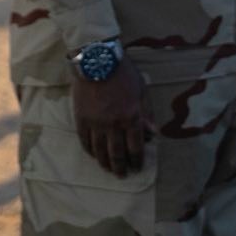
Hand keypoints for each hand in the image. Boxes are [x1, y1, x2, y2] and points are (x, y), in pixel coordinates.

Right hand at [71, 63, 153, 177]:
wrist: (97, 60)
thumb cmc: (123, 73)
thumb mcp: (142, 91)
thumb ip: (147, 113)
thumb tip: (153, 134)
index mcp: (131, 118)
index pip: (135, 147)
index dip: (137, 160)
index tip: (137, 168)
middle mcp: (113, 124)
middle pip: (117, 154)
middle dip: (121, 167)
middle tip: (123, 175)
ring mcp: (95, 123)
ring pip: (99, 151)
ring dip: (105, 163)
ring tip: (108, 170)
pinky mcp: (81, 119)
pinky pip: (85, 141)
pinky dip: (89, 151)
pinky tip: (93, 156)